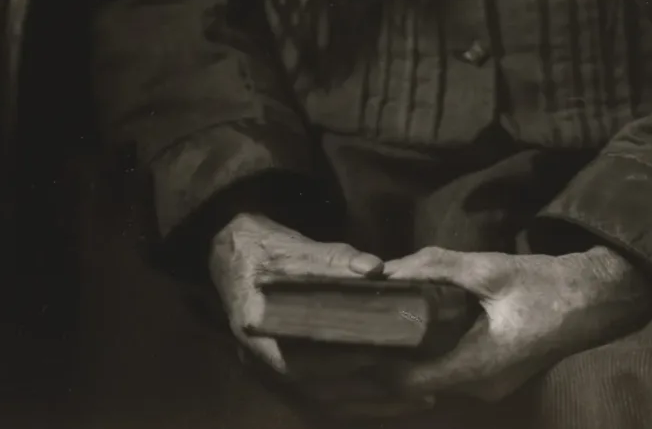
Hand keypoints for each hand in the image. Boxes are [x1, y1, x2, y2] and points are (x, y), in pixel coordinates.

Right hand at [208, 214, 430, 418]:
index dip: (340, 363)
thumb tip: (375, 269)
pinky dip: (355, 402)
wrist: (233, 253)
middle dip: (368, 396)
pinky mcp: (285, 372)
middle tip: (417, 390)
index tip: (380, 357)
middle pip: (317, 393)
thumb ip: (333, 260)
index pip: (298, 361)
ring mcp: (271, 372)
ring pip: (322, 402)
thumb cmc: (261, 248)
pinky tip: (387, 398)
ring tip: (414, 400)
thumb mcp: (292, 247)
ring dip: (367, 405)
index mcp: (255, 329)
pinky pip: (321, 399)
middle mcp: (260, 361)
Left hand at [380, 245, 651, 402]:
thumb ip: (437, 267)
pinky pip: (450, 372)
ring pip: (432, 380)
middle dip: (384, 361)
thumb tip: (389, 269)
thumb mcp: (490, 268)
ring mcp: (489, 387)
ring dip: (405, 358)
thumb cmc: (546, 286)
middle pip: (415, 385)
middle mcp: (479, 388)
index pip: (406, 382)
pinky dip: (428, 356)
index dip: (375, 364)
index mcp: (476, 367)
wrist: (596, 300)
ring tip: (376, 328)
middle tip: (353, 332)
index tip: (349, 339)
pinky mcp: (495, 376)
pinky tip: (413, 330)